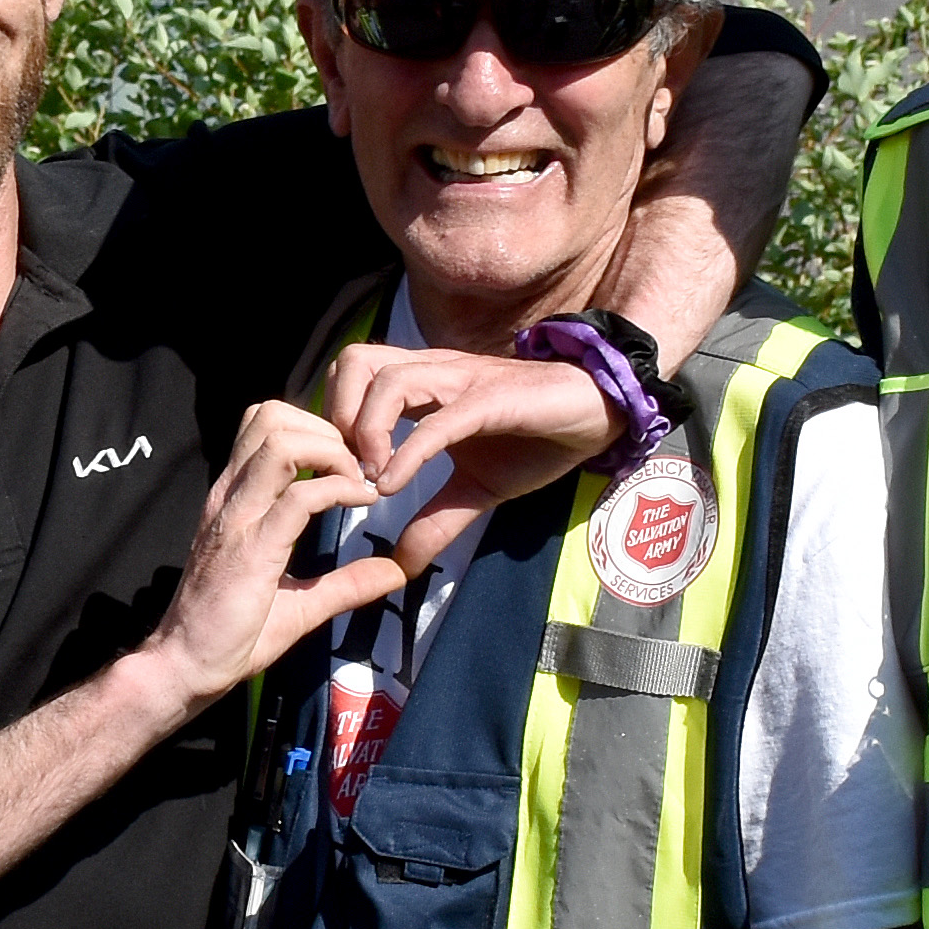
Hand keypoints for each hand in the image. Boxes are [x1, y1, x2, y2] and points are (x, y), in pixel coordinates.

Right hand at [123, 400, 408, 720]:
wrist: (184, 668)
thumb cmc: (230, 636)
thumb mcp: (298, 604)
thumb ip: (344, 583)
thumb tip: (395, 572)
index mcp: (234, 499)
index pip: (264, 422)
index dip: (314, 427)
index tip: (349, 464)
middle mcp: (229, 497)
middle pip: (271, 415)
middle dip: (326, 429)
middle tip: (357, 468)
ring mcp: (236, 519)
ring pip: (281, 440)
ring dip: (331, 452)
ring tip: (356, 483)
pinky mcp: (250, 549)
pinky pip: (298, 495)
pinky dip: (339, 489)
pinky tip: (360, 503)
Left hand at [319, 342, 645, 575]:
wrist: (598, 414)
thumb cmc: (536, 438)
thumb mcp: (478, 488)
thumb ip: (437, 521)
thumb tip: (403, 566)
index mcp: (424, 386)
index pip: (350, 375)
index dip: (330, 419)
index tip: (334, 471)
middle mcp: (434, 373)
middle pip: (355, 362)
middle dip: (335, 415)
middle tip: (345, 467)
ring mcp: (462, 381)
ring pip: (389, 381)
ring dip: (366, 431)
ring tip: (370, 478)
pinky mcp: (492, 399)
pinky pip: (440, 419)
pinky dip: (408, 452)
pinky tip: (393, 484)